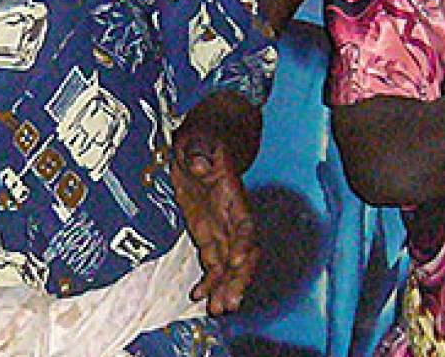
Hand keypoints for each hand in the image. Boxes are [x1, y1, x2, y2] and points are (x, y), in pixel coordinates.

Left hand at [171, 117, 257, 315]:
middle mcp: (231, 215)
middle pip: (242, 252)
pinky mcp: (207, 230)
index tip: (237, 265)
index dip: (243, 246)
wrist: (208, 136)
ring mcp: (220, 224)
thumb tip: (199, 164)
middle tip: (228, 303)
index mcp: (233, 194)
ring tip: (218, 310)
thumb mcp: (200, 135)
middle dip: (238, 279)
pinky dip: (209, 280)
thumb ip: (201, 149)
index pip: (244, 224)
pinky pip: (213, 260)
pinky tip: (199, 297)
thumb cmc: (206, 135)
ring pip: (229, 262)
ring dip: (225, 287)